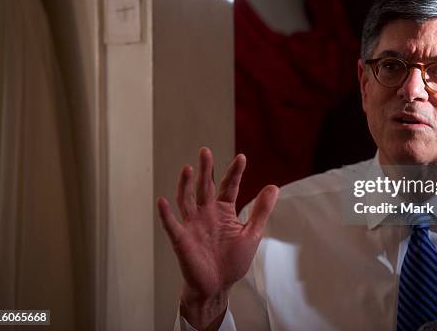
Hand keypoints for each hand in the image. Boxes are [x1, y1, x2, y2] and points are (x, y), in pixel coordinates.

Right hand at [157, 147, 278, 329]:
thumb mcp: (252, 234)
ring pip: (187, 199)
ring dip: (186, 184)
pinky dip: (166, 213)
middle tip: (205, 151)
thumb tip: (274, 187)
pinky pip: (172, 224)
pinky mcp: (181, 239)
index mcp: (224, 211)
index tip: (242, 158)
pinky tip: (163, 201)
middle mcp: (207, 213)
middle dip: (206, 169)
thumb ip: (261, 211)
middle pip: (205, 187)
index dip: (235, 172)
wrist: (217, 286)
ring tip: (188, 168)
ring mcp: (193, 224)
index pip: (229, 186)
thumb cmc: (233, 261)